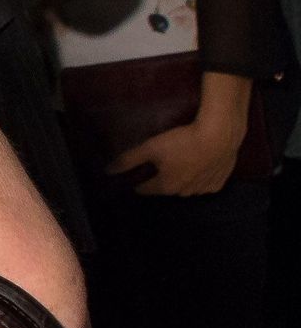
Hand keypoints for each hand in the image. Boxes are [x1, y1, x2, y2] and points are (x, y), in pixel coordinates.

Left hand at [114, 116, 241, 196]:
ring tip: (179, 164)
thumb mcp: (150, 147)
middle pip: (167, 188)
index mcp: (166, 186)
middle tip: (159, 166)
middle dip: (161, 179)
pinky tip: (199, 166)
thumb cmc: (182, 141)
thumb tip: (108, 172)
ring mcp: (204, 189)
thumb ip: (128, 160)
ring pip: (187, 187)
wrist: (220, 135)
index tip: (134, 178)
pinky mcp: (220, 182)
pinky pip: (205, 183)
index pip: (146, 189)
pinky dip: (200, 177)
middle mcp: (185, 192)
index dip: (138, 182)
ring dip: (182, 179)